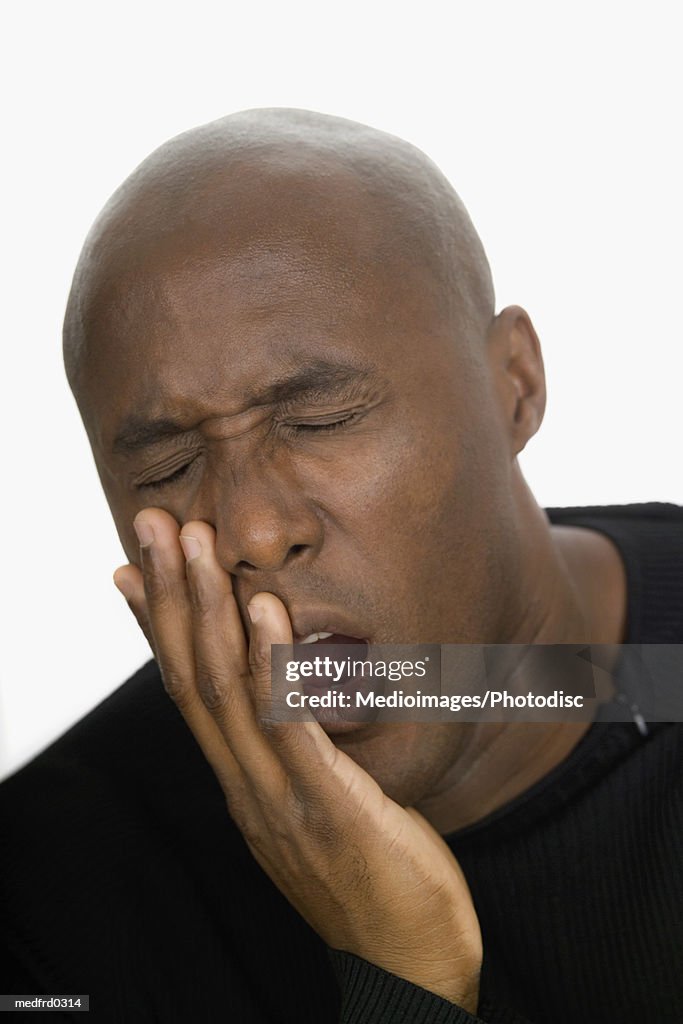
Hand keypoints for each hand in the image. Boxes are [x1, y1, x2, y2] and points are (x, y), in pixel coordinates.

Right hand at [114, 508, 482, 1011]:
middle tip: (155, 523)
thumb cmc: (374, 882)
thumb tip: (285, 708)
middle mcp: (244, 785)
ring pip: (224, 691)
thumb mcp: (318, 809)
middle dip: (170, 595)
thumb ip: (292, 758)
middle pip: (191, 676)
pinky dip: (268, 662)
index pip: (186, 692)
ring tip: (194, 542)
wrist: (408, 969)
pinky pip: (285, 724)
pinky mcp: (323, 803)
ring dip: (205, 610)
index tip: (134, 569)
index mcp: (242, 782)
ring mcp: (276, 796)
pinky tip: (261, 610)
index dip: (156, 627)